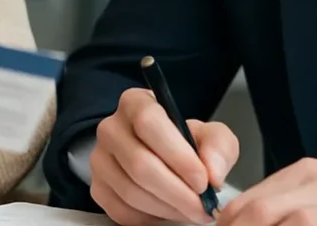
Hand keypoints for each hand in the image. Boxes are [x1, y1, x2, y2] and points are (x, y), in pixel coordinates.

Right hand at [89, 88, 238, 225]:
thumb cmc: (183, 143)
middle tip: (202, 207)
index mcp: (135, 103)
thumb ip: (218, 147)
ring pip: (131, 191)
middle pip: (139, 164)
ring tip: (192, 211)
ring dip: (167, 208)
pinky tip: (170, 212)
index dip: (178, 156)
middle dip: (177, 192)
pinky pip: (122, 211)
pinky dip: (151, 218)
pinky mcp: (98, 189)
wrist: (160, 157)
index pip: (149, 123)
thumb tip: (213, 173)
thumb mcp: (209, 135)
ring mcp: (100, 160)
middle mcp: (111, 128)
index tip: (203, 181)